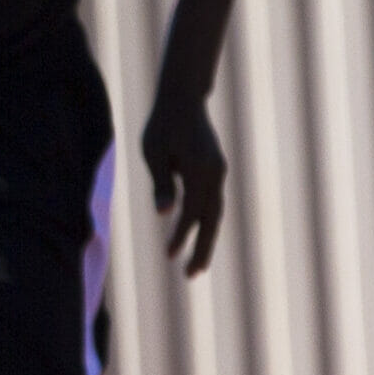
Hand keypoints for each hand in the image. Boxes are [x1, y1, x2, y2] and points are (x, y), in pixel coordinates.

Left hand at [141, 90, 226, 276]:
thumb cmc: (162, 125)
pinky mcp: (215, 171)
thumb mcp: (155, 153)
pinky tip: (196, 236)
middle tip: (192, 275)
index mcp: (200, 169)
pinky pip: (212, 203)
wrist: (182, 100)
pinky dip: (206, 222)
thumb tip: (164, 213)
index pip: (191, 211)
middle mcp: (215, 173)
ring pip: (215, 212)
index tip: (169, 255)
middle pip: (212, 218)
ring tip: (196, 265)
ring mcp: (218, 172)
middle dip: (203, 248)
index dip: (181, 234)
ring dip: (206, 239)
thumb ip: (161, 183)